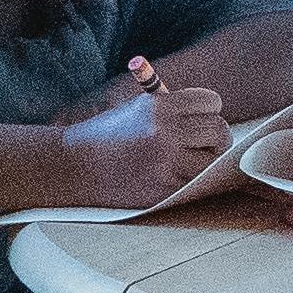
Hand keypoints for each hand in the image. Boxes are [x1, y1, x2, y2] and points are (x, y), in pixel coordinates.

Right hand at [53, 66, 233, 208]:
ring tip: (191, 162)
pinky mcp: (164, 190)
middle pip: (219, 130)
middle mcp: (165, 132)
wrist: (74, 167)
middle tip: (204, 145)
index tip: (200, 121)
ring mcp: (166, 163)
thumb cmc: (107, 136)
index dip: (208, 112)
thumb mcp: (136, 108)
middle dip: (214, 138)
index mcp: (159, 106)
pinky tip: (176, 178)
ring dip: (207, 162)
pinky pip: (197, 184)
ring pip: (214, 160)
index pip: (211, 102)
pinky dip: (192, 181)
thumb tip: (214, 118)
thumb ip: (174, 110)